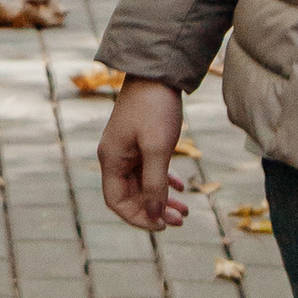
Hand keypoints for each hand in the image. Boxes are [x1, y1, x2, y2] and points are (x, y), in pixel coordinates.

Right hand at [99, 80, 188, 231]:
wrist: (158, 72)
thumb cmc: (155, 108)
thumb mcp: (157, 148)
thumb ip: (155, 184)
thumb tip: (154, 214)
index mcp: (112, 160)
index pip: (117, 202)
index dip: (138, 218)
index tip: (163, 226)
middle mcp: (115, 156)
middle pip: (131, 196)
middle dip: (155, 210)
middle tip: (181, 219)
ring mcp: (127, 148)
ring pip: (143, 184)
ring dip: (162, 198)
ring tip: (186, 209)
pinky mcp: (140, 140)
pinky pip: (148, 169)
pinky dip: (164, 180)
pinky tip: (182, 187)